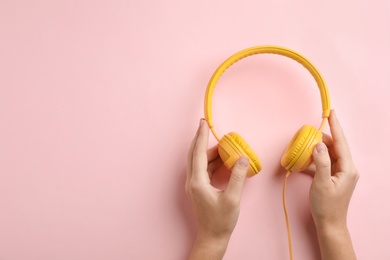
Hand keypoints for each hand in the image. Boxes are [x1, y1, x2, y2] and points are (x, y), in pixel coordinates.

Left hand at [186, 119, 249, 258]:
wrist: (212, 237)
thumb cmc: (221, 221)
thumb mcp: (232, 198)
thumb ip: (237, 176)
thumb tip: (243, 158)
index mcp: (197, 181)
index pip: (199, 153)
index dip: (201, 136)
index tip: (203, 122)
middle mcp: (192, 180)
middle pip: (194, 154)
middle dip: (201, 138)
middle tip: (206, 125)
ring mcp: (194, 184)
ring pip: (198, 161)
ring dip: (209, 151)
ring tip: (223, 145)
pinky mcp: (198, 187)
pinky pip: (203, 168)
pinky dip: (211, 161)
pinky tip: (222, 159)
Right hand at [309, 110, 358, 259]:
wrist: (329, 223)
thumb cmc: (326, 206)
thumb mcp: (321, 183)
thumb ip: (321, 162)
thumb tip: (318, 145)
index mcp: (348, 168)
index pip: (341, 142)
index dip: (335, 126)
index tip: (331, 113)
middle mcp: (347, 168)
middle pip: (336, 146)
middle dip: (324, 136)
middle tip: (311, 130)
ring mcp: (341, 173)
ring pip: (330, 153)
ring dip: (319, 147)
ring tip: (307, 142)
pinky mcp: (334, 177)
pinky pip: (326, 162)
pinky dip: (316, 159)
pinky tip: (306, 159)